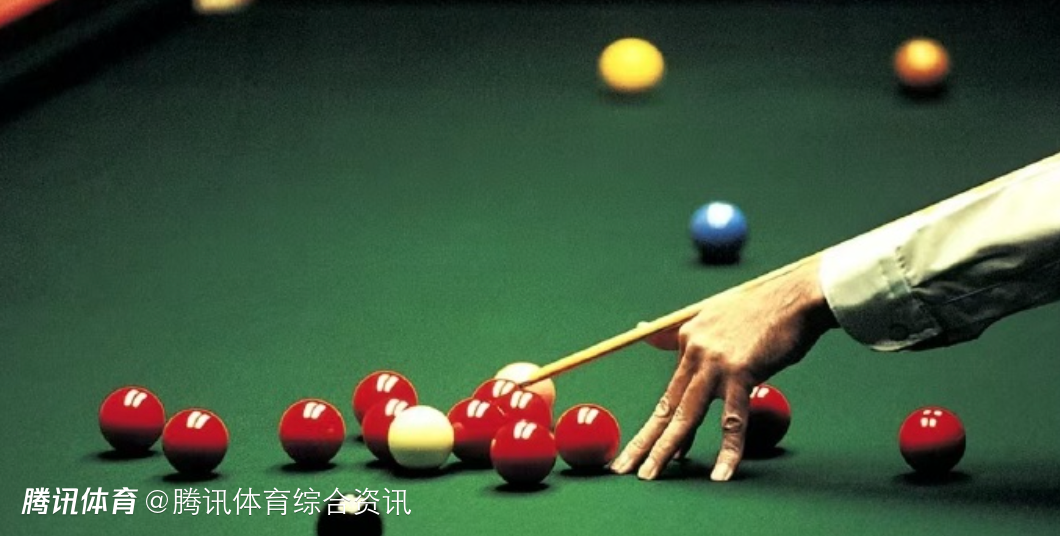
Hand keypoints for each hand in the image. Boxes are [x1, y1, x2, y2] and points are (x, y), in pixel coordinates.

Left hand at [610, 256, 837, 481]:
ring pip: (687, 416)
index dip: (658, 424)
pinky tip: (720, 474)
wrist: (797, 296)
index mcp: (688, 338)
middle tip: (622, 469)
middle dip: (643, 442)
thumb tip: (642, 330)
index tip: (645, 448)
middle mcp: (695, 350)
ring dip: (666, 451)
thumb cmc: (765, 310)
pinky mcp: (740, 372)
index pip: (670, 391)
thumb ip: (681, 333)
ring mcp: (715, 362)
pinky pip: (732, 421)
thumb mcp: (715, 316)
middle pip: (667, 406)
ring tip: (650, 477)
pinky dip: (728, 450)